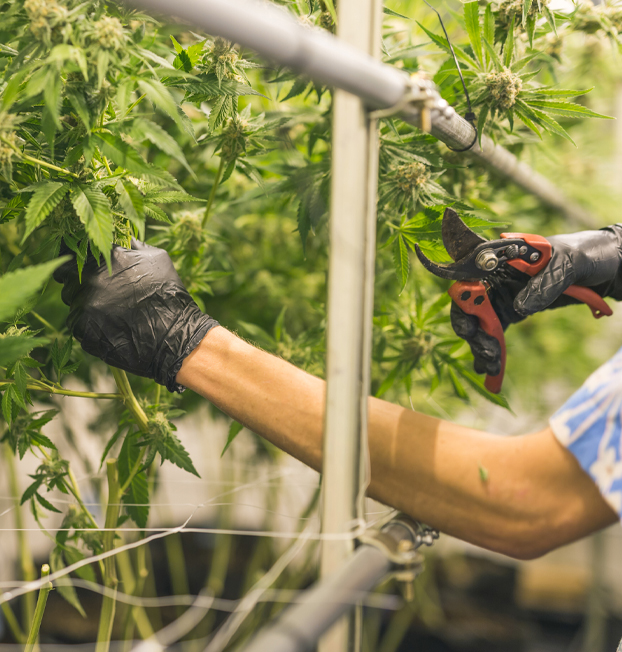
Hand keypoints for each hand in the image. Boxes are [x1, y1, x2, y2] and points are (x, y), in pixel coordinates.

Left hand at [53, 240, 218, 392]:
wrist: (174, 334)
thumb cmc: (168, 294)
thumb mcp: (158, 258)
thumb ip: (133, 245)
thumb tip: (121, 237)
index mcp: (106, 257)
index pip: (73, 249)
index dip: (73, 256)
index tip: (77, 262)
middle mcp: (91, 279)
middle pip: (66, 277)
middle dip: (77, 281)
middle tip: (97, 290)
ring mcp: (84, 305)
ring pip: (71, 301)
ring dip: (83, 304)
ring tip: (109, 311)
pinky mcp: (83, 329)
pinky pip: (76, 323)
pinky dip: (88, 324)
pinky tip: (109, 326)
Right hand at [451, 226, 621, 375]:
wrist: (607, 266)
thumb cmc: (587, 254)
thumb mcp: (570, 263)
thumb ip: (546, 282)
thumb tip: (521, 307)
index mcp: (505, 256)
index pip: (472, 274)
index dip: (464, 298)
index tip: (469, 323)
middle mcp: (497, 275)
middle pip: (470, 303)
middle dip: (473, 330)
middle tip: (487, 352)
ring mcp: (504, 294)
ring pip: (481, 322)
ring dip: (482, 346)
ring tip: (491, 367)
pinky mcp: (512, 310)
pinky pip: (496, 331)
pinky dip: (493, 350)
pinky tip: (492, 369)